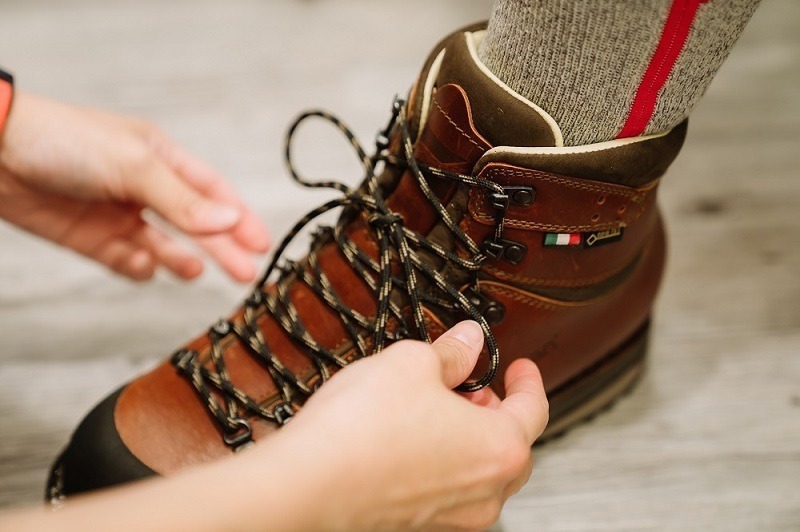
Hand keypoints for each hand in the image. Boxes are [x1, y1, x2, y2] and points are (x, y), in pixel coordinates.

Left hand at [0, 92, 269, 281]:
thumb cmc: (63, 142)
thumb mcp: (135, 166)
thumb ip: (184, 200)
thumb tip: (228, 221)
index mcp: (160, 158)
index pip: (212, 192)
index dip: (238, 217)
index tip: (261, 243)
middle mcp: (144, 188)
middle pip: (195, 224)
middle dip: (222, 248)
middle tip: (246, 273)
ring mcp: (120, 215)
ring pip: (165, 246)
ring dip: (183, 259)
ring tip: (196, 270)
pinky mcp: (95, 240)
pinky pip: (128, 261)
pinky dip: (139, 267)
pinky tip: (144, 265)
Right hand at [281, 321, 548, 530]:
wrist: (306, 485)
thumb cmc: (361, 433)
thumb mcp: (411, 363)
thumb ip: (451, 352)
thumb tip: (467, 340)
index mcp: (500, 449)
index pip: (534, 409)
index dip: (528, 380)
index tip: (520, 366)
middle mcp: (484, 492)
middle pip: (512, 446)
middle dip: (497, 410)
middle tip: (476, 385)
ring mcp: (453, 517)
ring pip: (480, 472)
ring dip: (469, 436)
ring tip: (437, 408)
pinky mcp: (420, 524)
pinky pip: (449, 490)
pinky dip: (444, 461)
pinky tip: (411, 437)